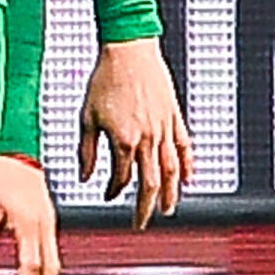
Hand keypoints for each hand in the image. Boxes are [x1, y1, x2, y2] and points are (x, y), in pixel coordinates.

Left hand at [0, 153, 59, 274]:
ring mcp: (48, 219)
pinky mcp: (48, 215)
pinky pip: (51, 244)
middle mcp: (43, 223)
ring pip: (54, 255)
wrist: (17, 152)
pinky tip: (44, 268)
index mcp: (29, 223)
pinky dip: (49, 261)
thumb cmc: (0, 175)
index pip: (31, 263)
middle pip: (50, 264)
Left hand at [80, 36, 193, 229]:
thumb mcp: (87, 117)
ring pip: (172, 169)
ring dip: (170, 193)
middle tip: (141, 224)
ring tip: (167, 210)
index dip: (113, 190)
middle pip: (150, 182)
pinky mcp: (175, 116)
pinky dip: (188, 165)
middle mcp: (148, 138)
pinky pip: (184, 147)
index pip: (121, 178)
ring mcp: (165, 128)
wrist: (129, 50)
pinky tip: (188, 179)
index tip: (107, 195)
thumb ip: (88, 151)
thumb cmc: (103, 81)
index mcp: (124, 140)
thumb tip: (85, 178)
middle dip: (145, 206)